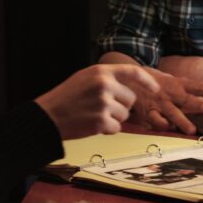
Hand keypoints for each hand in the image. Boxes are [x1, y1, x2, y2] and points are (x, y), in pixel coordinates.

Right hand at [34, 64, 159, 139]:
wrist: (47, 116)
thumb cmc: (66, 98)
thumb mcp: (85, 78)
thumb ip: (106, 79)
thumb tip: (131, 86)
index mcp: (100, 71)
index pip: (132, 71)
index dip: (147, 80)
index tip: (155, 89)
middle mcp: (104, 85)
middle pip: (131, 99)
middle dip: (121, 106)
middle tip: (100, 108)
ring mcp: (103, 103)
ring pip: (124, 115)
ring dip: (113, 119)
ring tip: (93, 115)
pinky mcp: (100, 121)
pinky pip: (116, 128)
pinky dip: (107, 130)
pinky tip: (92, 125)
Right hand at [129, 67, 202, 134]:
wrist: (127, 79)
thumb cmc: (153, 82)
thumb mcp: (172, 83)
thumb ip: (188, 92)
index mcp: (176, 84)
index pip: (195, 86)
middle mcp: (169, 93)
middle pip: (186, 99)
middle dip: (198, 104)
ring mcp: (158, 103)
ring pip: (172, 112)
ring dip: (182, 121)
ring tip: (192, 130)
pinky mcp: (148, 111)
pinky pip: (156, 120)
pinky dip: (162, 124)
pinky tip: (169, 128)